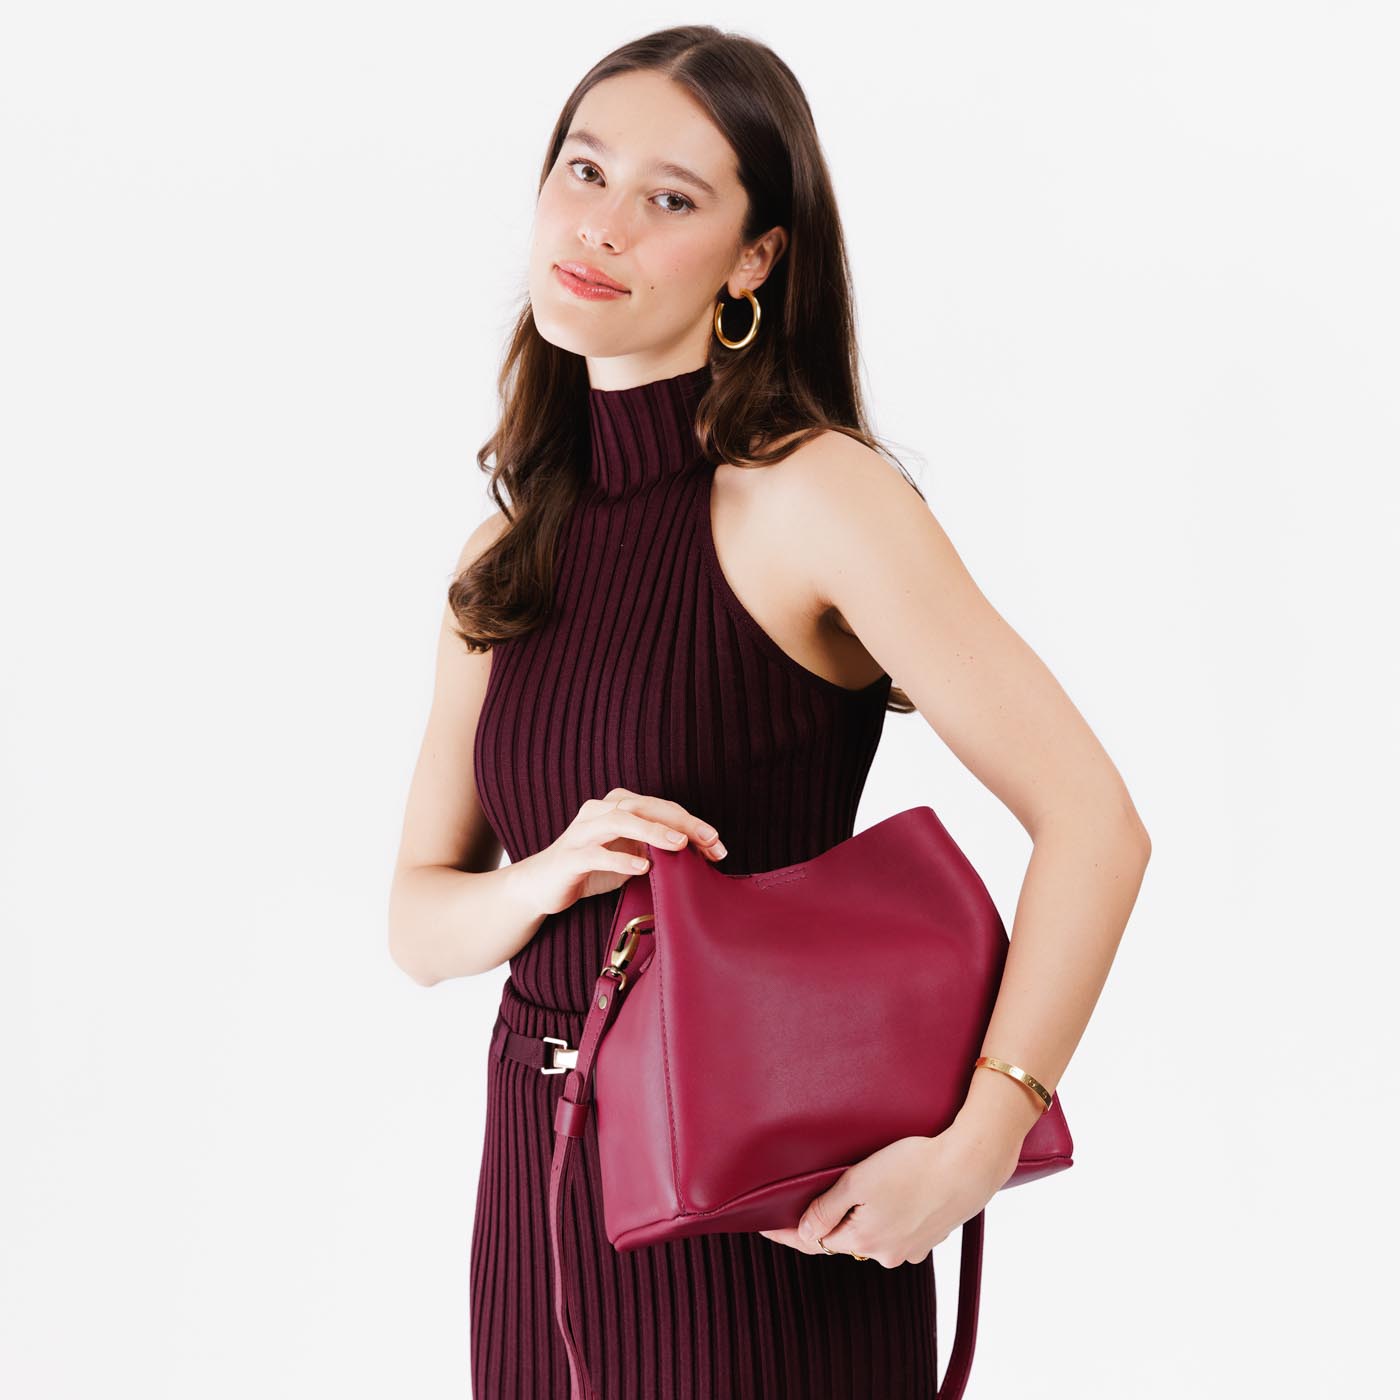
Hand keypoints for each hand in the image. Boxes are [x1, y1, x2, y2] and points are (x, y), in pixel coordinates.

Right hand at [512, 786, 726, 918]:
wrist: (541, 886)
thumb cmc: (590, 868)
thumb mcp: (629, 856)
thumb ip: (657, 849)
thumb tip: (700, 854)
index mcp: (617, 806)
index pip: (661, 807)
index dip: (691, 822)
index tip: (717, 843)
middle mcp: (599, 811)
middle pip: (645, 806)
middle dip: (681, 822)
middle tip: (710, 840)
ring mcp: (582, 831)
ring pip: (620, 821)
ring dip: (653, 831)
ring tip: (679, 845)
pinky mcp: (569, 856)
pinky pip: (595, 853)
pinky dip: (620, 859)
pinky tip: (642, 867)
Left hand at [757, 1124, 1019, 1267]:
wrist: (969, 1165)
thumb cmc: (913, 1165)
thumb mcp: (858, 1181)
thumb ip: (827, 1209)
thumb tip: (803, 1234)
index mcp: (862, 1239)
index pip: (811, 1242)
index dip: (786, 1233)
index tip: (764, 1227)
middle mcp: (885, 1253)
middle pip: (841, 1238)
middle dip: (824, 1222)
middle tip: (806, 1197)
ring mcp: (910, 1249)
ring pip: (870, 1234)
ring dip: (859, 1217)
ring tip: (855, 1190)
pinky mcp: (929, 1238)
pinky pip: (895, 1230)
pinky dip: (887, 1216)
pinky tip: (891, 1194)